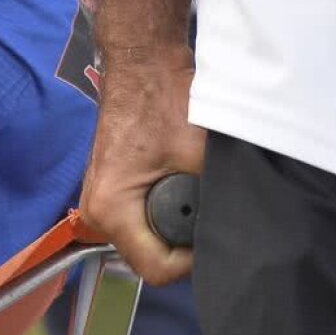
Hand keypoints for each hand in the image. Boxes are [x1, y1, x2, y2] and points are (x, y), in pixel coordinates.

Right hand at [79, 44, 203, 283]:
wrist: (142, 64)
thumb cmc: (164, 103)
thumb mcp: (200, 158)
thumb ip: (214, 203)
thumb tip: (240, 231)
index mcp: (110, 209)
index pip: (157, 270)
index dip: (193, 260)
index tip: (214, 230)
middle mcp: (95, 212)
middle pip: (148, 258)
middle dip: (183, 243)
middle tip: (208, 210)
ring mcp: (98, 202)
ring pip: (145, 240)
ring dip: (173, 226)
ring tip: (194, 193)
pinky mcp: (108, 191)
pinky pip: (139, 221)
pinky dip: (162, 210)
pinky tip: (178, 184)